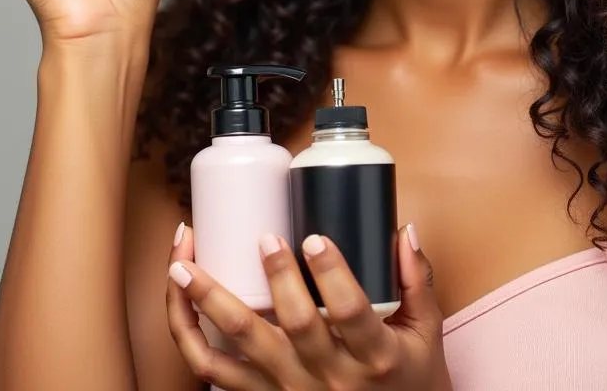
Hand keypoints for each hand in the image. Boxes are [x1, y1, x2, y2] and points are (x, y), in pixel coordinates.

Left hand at [166, 222, 452, 390]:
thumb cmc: (412, 383)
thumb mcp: (426, 334)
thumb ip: (417, 280)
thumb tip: (405, 230)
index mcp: (373, 357)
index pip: (351, 313)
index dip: (332, 274)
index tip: (315, 239)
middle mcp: (328, 380)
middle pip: (292, 329)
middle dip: (275, 280)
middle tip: (263, 238)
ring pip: (237, 352)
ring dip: (206, 305)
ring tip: (184, 265)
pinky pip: (216, 376)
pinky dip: (192, 340)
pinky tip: (179, 304)